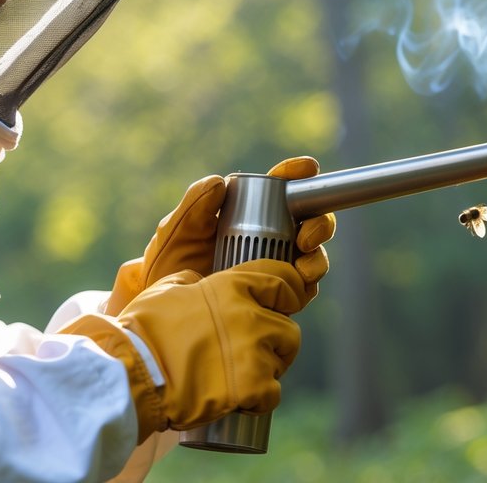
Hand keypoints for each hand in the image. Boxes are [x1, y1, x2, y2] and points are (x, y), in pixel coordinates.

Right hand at [64, 260, 306, 442]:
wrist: (131, 374)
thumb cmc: (143, 331)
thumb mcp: (167, 289)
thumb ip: (192, 282)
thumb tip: (199, 283)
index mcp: (231, 287)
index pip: (282, 278)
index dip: (290, 291)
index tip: (288, 301)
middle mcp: (248, 315)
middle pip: (289, 327)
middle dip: (278, 340)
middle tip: (258, 351)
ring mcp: (252, 351)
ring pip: (283, 359)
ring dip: (270, 369)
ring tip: (245, 376)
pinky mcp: (250, 386)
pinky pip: (272, 394)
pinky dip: (260, 400)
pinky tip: (242, 400)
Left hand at [105, 158, 335, 314]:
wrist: (167, 318)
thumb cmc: (168, 268)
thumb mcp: (175, 234)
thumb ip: (193, 207)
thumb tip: (219, 182)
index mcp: (247, 211)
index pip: (279, 187)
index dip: (297, 174)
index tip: (307, 169)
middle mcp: (269, 235)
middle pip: (309, 219)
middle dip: (319, 221)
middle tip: (306, 234)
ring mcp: (278, 265)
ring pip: (313, 253)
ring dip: (317, 254)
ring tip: (303, 262)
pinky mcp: (282, 295)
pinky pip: (305, 285)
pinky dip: (309, 281)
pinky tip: (300, 281)